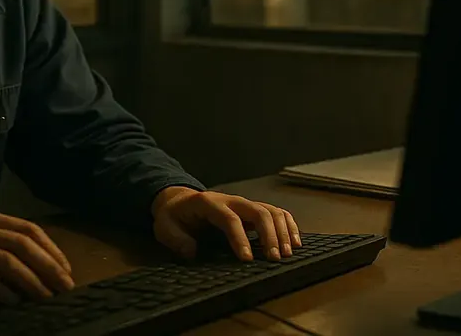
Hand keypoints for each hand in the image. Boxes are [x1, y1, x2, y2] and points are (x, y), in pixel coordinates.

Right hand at [0, 208, 74, 303]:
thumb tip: (30, 263)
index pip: (27, 228)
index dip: (51, 249)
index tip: (66, 270)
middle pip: (22, 242)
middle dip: (49, 265)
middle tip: (66, 287)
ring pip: (6, 260)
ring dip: (31, 281)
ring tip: (46, 297)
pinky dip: (1, 292)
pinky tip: (13, 303)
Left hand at [151, 187, 300, 260]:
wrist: (179, 201)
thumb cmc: (174, 217)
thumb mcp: (164, 227)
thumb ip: (176, 239)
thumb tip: (192, 251)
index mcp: (208, 204)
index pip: (229, 219)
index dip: (240, 238)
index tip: (248, 259)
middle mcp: (230, 200)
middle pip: (257, 211)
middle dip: (269, 235)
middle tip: (274, 259)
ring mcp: (244, 204)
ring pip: (271, 210)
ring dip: (283, 231)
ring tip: (287, 254)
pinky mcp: (252, 210)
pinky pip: (276, 213)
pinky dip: (289, 225)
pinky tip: (295, 243)